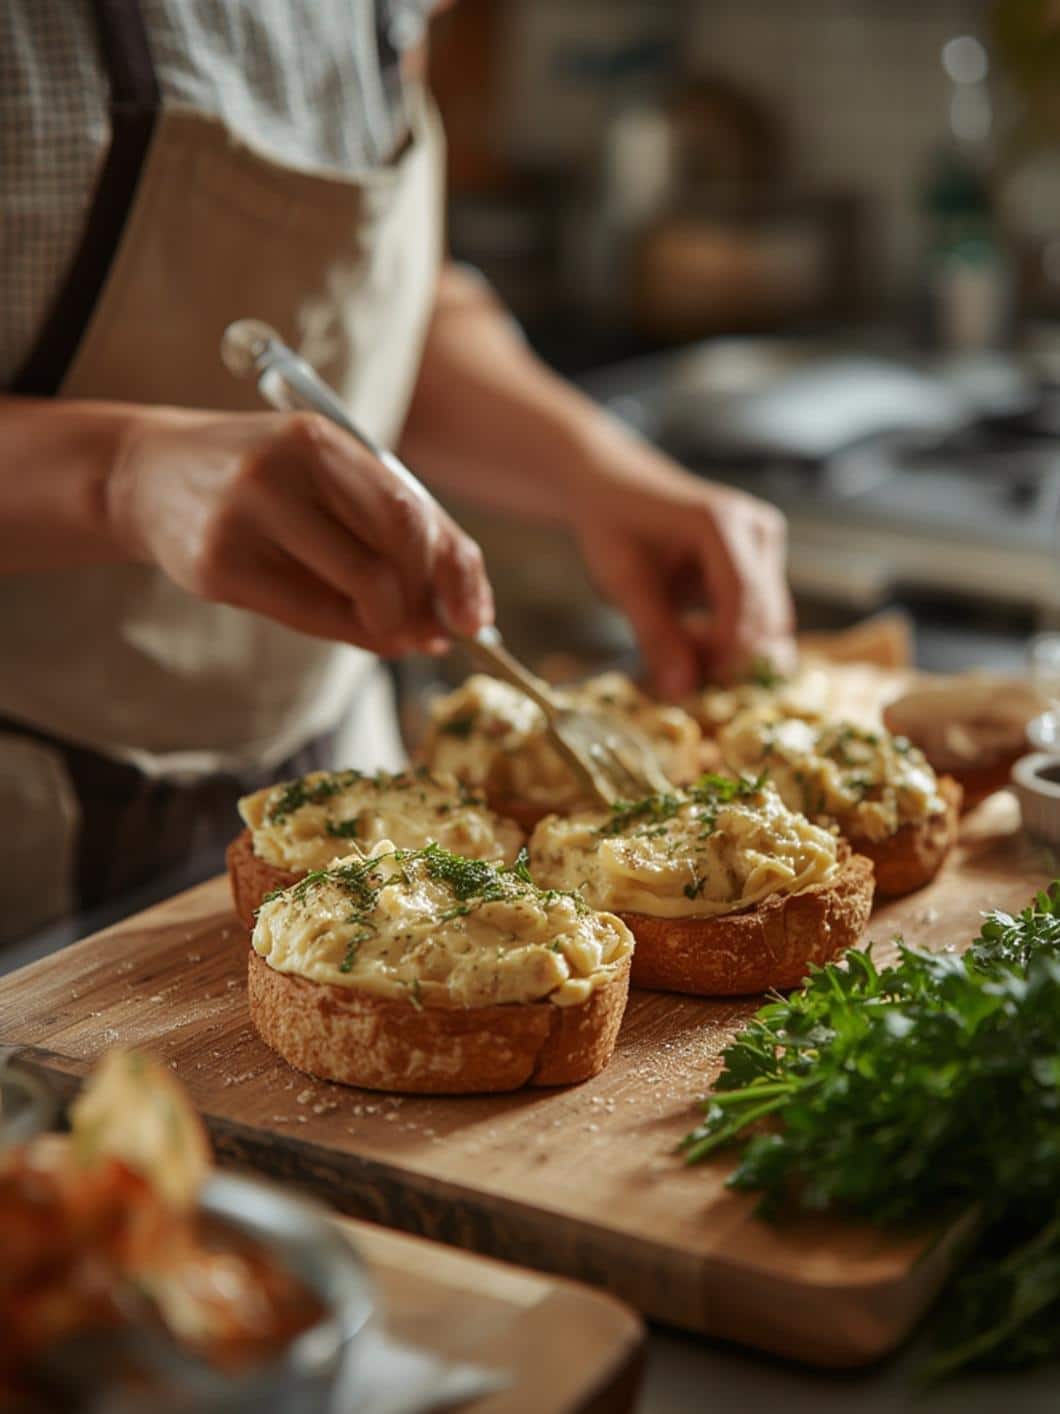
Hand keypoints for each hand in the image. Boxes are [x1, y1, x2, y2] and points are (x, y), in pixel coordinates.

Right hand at [106, 408, 492, 653]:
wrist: (149, 477)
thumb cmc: (261, 480)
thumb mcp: (324, 475)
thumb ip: (390, 522)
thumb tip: (458, 606)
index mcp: (319, 439)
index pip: (412, 510)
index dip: (455, 569)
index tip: (476, 613)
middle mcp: (283, 469)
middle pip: (394, 549)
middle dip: (426, 600)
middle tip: (434, 628)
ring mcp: (246, 517)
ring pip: (359, 587)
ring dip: (393, 624)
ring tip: (400, 632)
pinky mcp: (219, 566)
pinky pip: (311, 615)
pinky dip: (353, 633)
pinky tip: (366, 634)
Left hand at [575, 472, 793, 696]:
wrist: (616, 489)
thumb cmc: (615, 528)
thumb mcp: (623, 582)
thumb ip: (654, 635)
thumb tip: (682, 690)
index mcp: (720, 521)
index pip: (742, 594)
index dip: (728, 646)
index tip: (703, 682)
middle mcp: (755, 528)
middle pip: (765, 610)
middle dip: (733, 656)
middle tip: (692, 685)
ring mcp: (765, 543)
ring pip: (769, 619)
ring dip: (734, 651)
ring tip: (687, 662)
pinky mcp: (763, 561)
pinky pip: (760, 613)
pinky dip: (732, 638)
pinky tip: (695, 644)